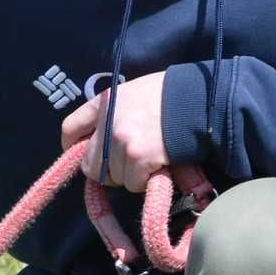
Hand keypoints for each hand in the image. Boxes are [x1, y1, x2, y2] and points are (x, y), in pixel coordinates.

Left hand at [60, 70, 168, 192]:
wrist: (204, 99)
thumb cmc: (174, 94)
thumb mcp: (136, 91)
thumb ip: (116, 111)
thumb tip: (100, 137)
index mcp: (105, 102)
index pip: (71, 127)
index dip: (72, 146)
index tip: (78, 153)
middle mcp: (109, 122)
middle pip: (90, 164)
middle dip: (107, 170)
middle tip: (129, 165)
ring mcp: (123, 141)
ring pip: (114, 177)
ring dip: (130, 176)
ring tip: (150, 160)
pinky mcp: (140, 157)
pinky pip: (133, 183)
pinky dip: (146, 181)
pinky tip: (159, 167)